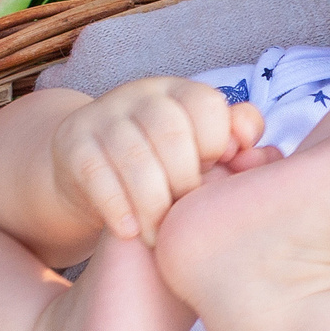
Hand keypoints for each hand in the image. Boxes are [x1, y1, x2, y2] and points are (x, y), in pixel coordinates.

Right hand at [50, 77, 271, 242]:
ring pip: (135, 157)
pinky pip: (96, 175)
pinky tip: (129, 232)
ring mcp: (103, 116)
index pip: (207, 106)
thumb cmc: (160, 169)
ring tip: (158, 238)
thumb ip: (235, 145)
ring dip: (152, 205)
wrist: (85, 175)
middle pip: (171, 132)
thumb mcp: (197, 152)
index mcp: (178, 92)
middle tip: (185, 218)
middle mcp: (140, 95)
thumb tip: (257, 149)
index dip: (217, 146)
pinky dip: (117, 207)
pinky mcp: (72, 143)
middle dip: (184, 182)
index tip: (213, 179)